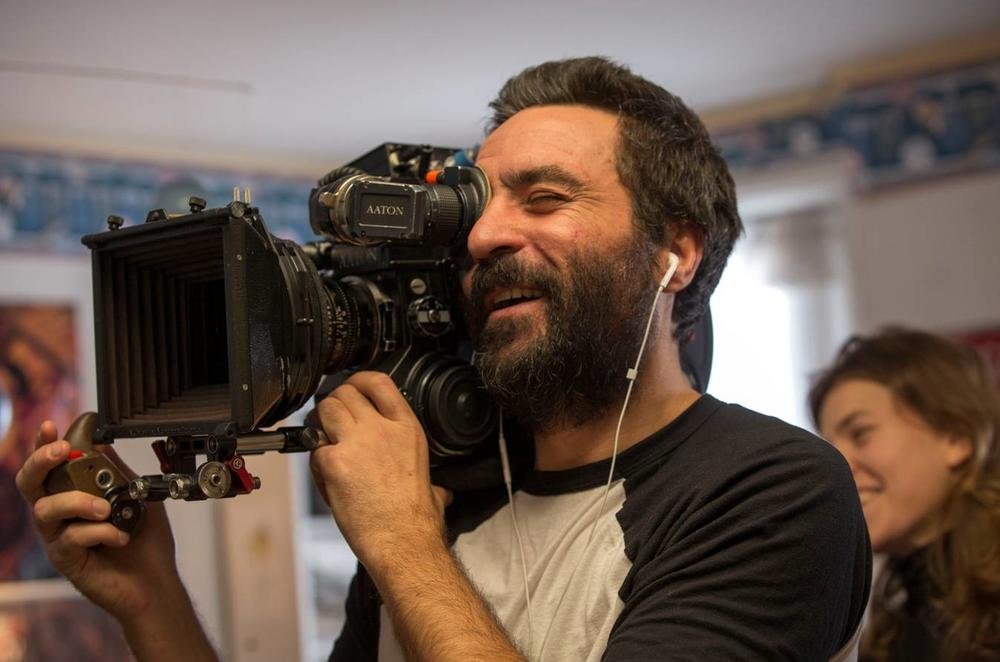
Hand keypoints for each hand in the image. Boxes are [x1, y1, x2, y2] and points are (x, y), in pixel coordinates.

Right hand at [15, 421, 181, 623]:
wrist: (154, 579)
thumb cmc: (144, 539)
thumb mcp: (135, 495)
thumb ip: (116, 471)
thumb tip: (100, 442)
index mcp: (72, 494)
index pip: (48, 466)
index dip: (42, 445)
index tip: (50, 427)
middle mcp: (59, 514)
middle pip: (28, 484)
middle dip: (40, 462)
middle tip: (61, 452)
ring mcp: (58, 537)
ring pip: (46, 509)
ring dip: (77, 501)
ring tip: (106, 508)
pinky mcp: (65, 560)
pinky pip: (69, 538)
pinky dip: (98, 531)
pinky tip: (120, 536)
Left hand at [309, 371, 451, 572]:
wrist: (403, 543)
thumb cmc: (417, 520)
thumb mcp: (433, 485)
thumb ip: (431, 480)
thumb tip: (440, 492)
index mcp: (407, 429)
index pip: (378, 382)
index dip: (358, 381)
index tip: (352, 388)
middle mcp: (382, 429)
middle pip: (345, 394)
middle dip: (334, 404)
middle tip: (331, 421)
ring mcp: (356, 443)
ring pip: (325, 411)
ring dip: (319, 424)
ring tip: (324, 442)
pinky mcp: (334, 463)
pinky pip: (313, 449)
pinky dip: (315, 461)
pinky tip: (328, 479)